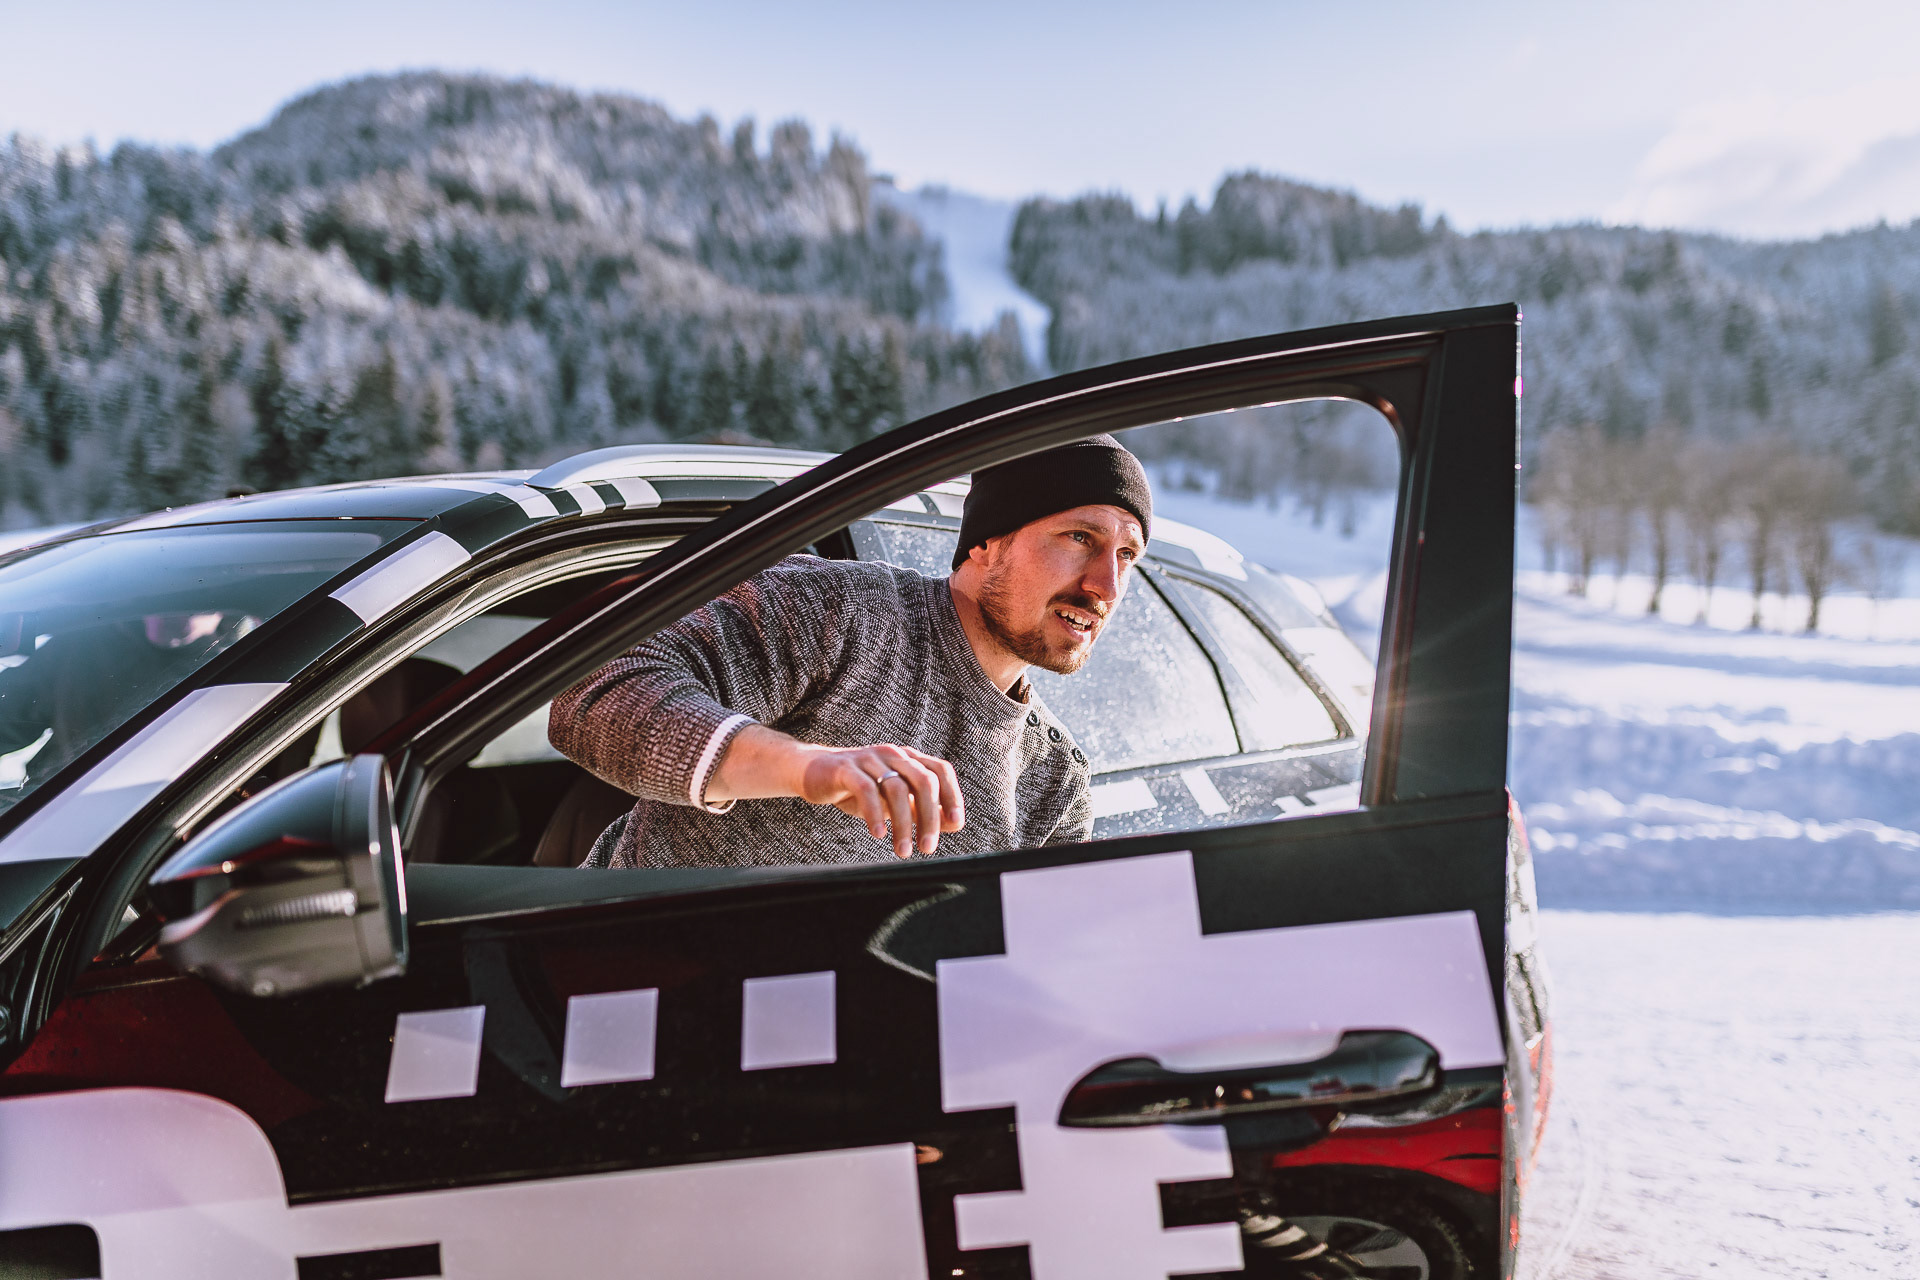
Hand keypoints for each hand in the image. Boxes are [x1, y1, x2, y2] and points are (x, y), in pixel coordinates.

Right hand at [708, 726, 965, 857]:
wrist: (813, 773)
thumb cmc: (859, 790)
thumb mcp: (892, 801)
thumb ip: (920, 809)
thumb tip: (952, 824)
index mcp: (908, 758)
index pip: (940, 770)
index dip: (952, 796)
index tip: (955, 825)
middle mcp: (892, 754)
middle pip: (923, 781)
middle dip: (930, 817)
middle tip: (927, 848)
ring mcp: (869, 759)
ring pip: (896, 789)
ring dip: (903, 824)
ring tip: (902, 850)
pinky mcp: (845, 768)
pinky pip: (866, 790)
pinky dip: (875, 814)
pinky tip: (878, 834)